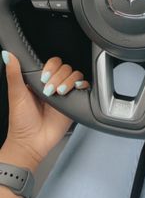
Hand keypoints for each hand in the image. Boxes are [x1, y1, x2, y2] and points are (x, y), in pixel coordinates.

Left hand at [0, 52, 89, 171]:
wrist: (32, 142)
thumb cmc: (21, 121)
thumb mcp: (16, 94)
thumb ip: (14, 74)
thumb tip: (8, 55)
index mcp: (41, 80)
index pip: (53, 63)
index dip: (51, 68)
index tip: (44, 78)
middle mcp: (54, 84)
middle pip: (66, 68)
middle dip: (59, 77)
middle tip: (49, 90)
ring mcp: (65, 94)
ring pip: (75, 75)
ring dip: (69, 81)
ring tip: (60, 93)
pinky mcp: (74, 103)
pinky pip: (84, 88)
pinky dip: (82, 85)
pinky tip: (75, 90)